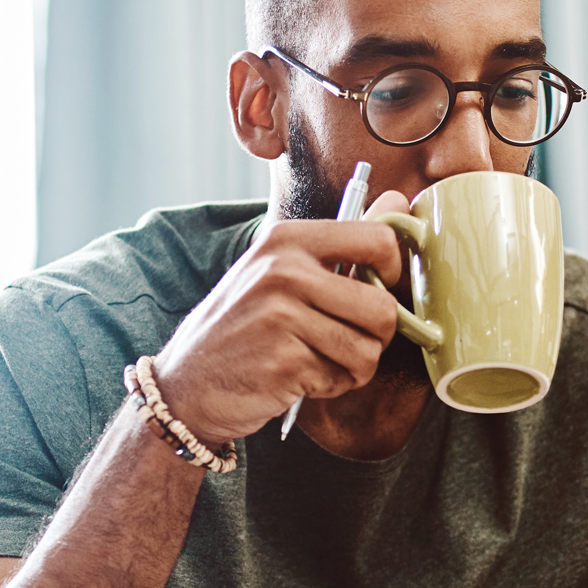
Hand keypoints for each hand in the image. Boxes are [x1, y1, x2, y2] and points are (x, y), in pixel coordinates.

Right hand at [151, 191, 410, 442]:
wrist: (187, 385)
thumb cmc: (242, 327)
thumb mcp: (282, 270)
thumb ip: (345, 239)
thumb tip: (400, 201)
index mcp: (286, 239)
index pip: (378, 239)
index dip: (394, 273)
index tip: (376, 291)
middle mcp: (283, 271)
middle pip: (382, 307)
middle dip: (375, 337)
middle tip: (344, 342)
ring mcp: (281, 316)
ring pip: (368, 349)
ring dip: (352, 367)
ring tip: (317, 361)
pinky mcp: (284, 361)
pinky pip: (343, 378)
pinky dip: (329, 387)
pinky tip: (298, 379)